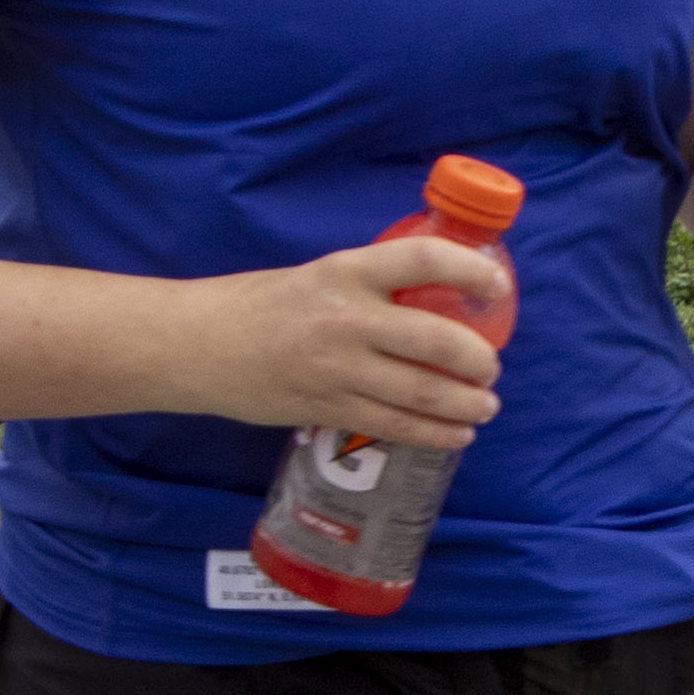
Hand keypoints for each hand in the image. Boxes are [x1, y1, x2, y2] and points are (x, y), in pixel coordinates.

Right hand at [199, 231, 511, 447]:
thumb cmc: (258, 305)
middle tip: (491, 368)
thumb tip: (430, 303)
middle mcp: (346, 319)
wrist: (196, 345)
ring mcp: (337, 369)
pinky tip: (456, 435)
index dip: (468, 269)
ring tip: (485, 407)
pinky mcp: (326, 409)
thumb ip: (368, 287)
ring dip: (465, 404)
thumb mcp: (316, 275)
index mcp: (344, 271)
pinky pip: (393, 426)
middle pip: (434, 340)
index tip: (496, 284)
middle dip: (477, 359)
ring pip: (420, 392)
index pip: (421, 259)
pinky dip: (433, 433)